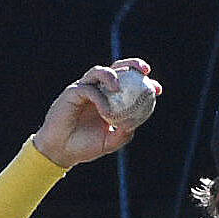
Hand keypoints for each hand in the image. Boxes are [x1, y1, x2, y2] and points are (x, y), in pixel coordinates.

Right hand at [33, 59, 157, 168]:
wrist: (60, 152)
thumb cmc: (83, 147)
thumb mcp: (109, 143)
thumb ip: (123, 133)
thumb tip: (136, 123)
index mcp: (108, 100)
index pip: (128, 85)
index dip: (143, 83)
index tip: (157, 88)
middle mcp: (97, 90)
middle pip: (116, 69)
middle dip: (132, 65)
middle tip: (146, 71)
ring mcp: (84, 89)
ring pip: (100, 71)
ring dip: (112, 75)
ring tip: (119, 87)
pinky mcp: (72, 92)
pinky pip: (89, 89)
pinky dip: (99, 98)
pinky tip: (105, 112)